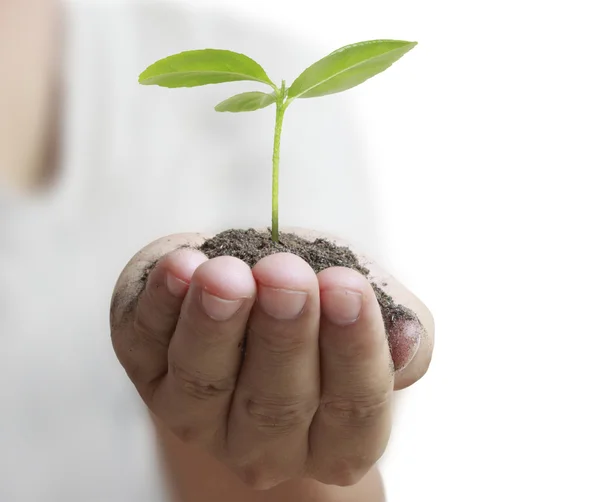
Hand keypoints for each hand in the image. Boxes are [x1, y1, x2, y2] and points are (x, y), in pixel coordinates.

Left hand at [110, 230, 433, 489]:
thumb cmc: (328, 310)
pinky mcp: (150, 376)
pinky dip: (160, 305)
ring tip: (226, 274)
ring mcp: (201, 420)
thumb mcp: (375, 315)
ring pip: (204, 386)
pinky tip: (181, 266)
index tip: (346, 286)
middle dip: (282, 335)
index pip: (354, 409)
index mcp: (336, 440)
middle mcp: (267, 445)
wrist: (266, 296)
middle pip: (276, 404)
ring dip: (215, 325)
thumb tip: (404, 338)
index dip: (352, 349)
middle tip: (285, 275)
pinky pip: (148, 346)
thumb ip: (403, 333)